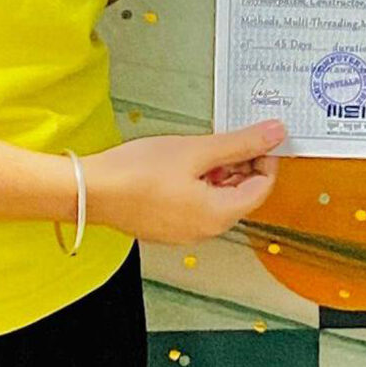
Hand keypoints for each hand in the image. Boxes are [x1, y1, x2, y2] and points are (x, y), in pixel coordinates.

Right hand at [88, 121, 284, 244]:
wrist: (90, 192)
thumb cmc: (137, 173)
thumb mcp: (195, 150)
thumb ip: (239, 143)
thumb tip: (275, 134)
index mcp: (219, 215)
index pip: (263, 187)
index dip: (265, 158)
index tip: (258, 135)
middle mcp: (206, 231)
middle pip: (242, 195)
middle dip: (242, 164)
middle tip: (229, 136)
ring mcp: (185, 232)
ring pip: (218, 200)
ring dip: (220, 173)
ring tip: (202, 148)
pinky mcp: (168, 227)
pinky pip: (197, 205)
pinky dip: (200, 184)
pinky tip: (184, 164)